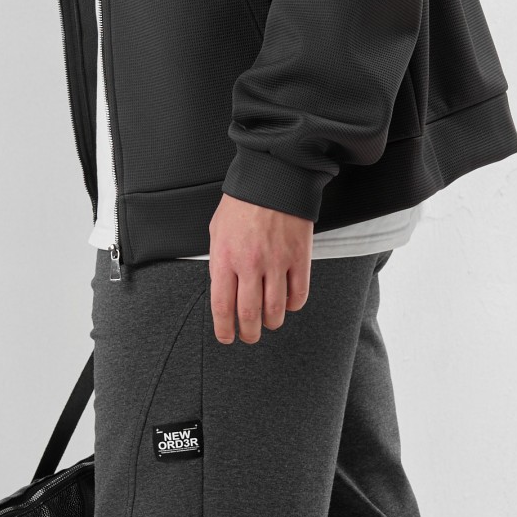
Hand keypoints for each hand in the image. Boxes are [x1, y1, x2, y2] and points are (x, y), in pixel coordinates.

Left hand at [207, 193, 312, 343]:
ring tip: (268, 323)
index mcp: (225, 258)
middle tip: (249, 336)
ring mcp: (277, 262)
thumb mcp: (217, 232)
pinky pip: (299, 295)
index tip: (226, 337)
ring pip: (275, 310)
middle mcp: (250, 264)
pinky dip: (293, 306)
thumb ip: (219, 263)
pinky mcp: (300, 258)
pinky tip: (287, 303)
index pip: (222, 307)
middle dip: (248, 334)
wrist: (273, 178)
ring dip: (271, 323)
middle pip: (249, 315)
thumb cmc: (242, 204)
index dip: (224, 329)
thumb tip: (224, 292)